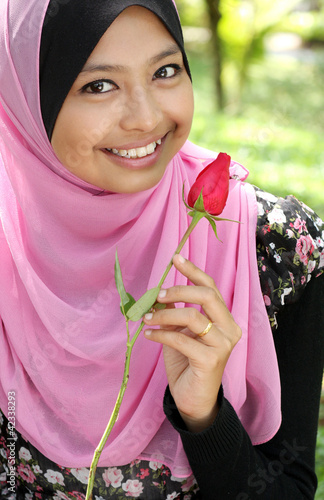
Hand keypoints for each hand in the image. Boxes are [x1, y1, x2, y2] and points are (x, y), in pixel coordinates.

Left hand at [144, 254, 241, 432]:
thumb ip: (175, 312)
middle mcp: (230, 329)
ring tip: (147, 318)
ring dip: (164, 314)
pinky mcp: (211, 360)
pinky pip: (181, 339)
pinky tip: (149, 334)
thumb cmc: (186, 362)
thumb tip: (160, 292)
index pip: (211, 287)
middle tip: (157, 295)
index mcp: (225, 319)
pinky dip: (160, 334)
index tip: (175, 259)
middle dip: (179, 290)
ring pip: (192, 316)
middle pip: (207, 296)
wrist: (193, 398)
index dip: (193, 271)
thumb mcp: (180, 332)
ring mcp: (223, 345)